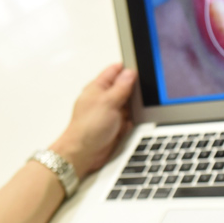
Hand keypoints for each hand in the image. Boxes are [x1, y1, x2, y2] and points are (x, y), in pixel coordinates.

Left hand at [50, 64, 135, 178]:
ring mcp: (108, 112)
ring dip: (130, 111)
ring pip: (128, 105)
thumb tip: (130, 73)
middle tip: (133, 100)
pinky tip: (123, 127)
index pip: (114, 70)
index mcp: (98, 87)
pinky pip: (128, 120)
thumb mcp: (108, 102)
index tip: (139, 71)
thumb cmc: (88, 128)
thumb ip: (121, 87)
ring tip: (125, 116)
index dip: (127, 69)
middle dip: (132, 94)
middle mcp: (103, 98)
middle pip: (124, 88)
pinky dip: (128, 123)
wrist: (84, 153)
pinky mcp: (113, 125)